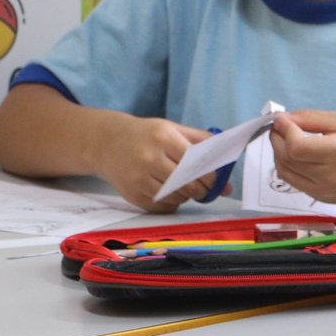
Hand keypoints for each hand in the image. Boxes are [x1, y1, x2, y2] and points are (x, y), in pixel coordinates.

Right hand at [94, 115, 225, 212]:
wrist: (106, 143)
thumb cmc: (146, 135)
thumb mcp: (172, 129)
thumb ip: (201, 141)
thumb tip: (229, 159)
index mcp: (163, 138)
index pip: (195, 163)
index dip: (210, 176)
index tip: (216, 181)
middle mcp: (149, 158)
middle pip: (187, 183)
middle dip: (201, 190)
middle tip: (205, 190)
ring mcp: (138, 178)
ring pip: (175, 197)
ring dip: (186, 196)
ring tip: (184, 187)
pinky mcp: (131, 194)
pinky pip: (161, 206)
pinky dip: (171, 203)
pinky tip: (170, 193)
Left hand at [270, 110, 335, 206]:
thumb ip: (312, 118)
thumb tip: (282, 119)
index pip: (296, 147)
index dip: (284, 131)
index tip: (282, 120)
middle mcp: (329, 175)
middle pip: (287, 158)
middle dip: (276, 139)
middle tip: (280, 127)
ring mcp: (323, 190)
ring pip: (285, 171)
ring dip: (278, 152)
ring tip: (285, 139)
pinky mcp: (319, 197)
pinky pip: (292, 180)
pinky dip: (286, 165)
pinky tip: (294, 154)